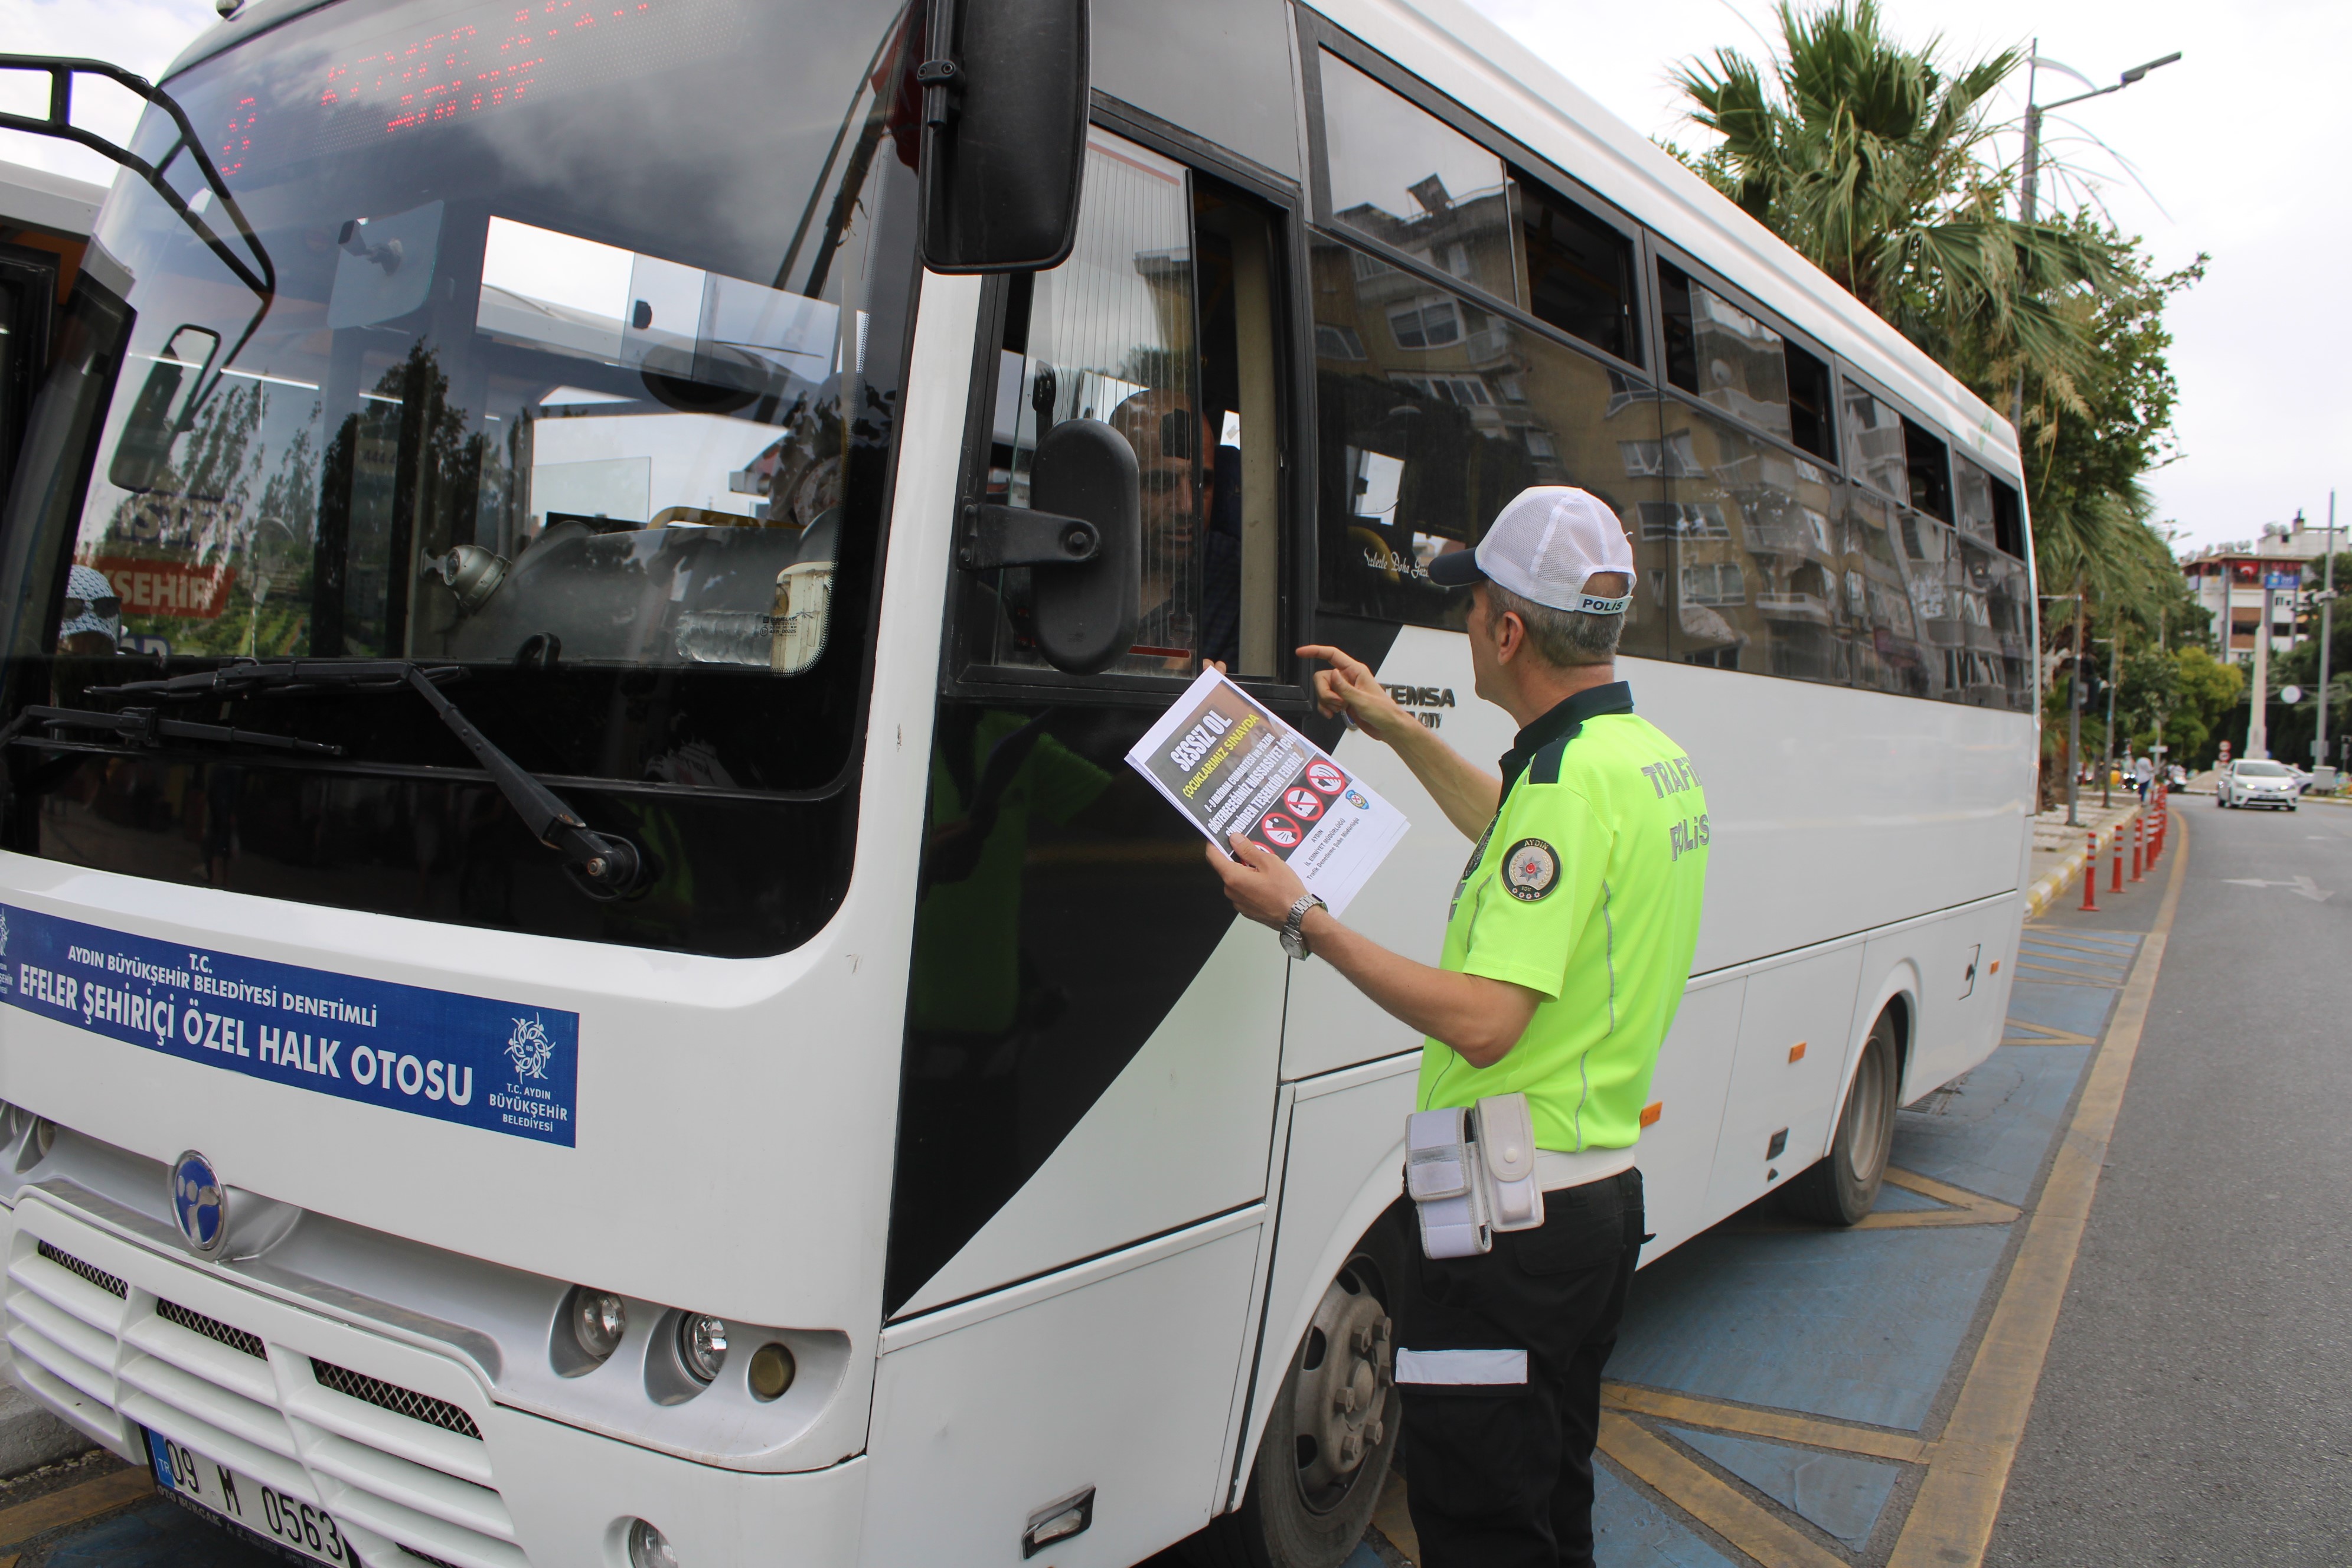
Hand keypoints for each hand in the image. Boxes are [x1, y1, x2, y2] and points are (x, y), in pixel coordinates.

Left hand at [1204, 832, 1309, 928]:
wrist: (1298, 916)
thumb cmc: (1286, 892)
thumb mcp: (1269, 862)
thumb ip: (1248, 849)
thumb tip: (1235, 839)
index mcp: (1234, 878)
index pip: (1213, 856)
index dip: (1215, 843)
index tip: (1220, 836)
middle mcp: (1232, 891)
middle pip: (1226, 867)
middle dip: (1237, 857)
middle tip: (1254, 850)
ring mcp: (1238, 902)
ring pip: (1236, 880)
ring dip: (1245, 871)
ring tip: (1265, 868)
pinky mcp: (1246, 909)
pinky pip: (1243, 891)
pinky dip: (1250, 883)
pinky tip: (1266, 881)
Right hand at [1296, 645, 1412, 742]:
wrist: (1388, 728)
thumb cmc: (1383, 712)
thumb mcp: (1362, 700)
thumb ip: (1344, 687)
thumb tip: (1332, 674)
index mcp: (1355, 671)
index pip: (1332, 655)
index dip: (1315, 651)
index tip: (1301, 652)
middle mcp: (1348, 678)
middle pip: (1322, 677)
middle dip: (1325, 692)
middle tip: (1338, 703)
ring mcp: (1345, 690)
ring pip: (1323, 690)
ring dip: (1327, 702)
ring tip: (1340, 709)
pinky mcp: (1342, 701)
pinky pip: (1325, 701)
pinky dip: (1326, 708)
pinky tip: (1333, 714)